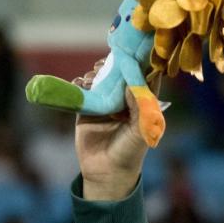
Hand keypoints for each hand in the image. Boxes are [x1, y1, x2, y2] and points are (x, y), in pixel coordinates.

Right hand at [74, 59, 161, 199]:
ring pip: (101, 80)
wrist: (106, 172)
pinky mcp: (87, 110)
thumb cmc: (129, 152)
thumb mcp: (139, 131)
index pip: (144, 79)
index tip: (135, 51)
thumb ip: (139, 108)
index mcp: (141, 105)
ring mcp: (105, 105)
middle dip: (114, 65)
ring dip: (96, 73)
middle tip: (107, 62)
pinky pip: (82, 91)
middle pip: (120, 75)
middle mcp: (124, 102)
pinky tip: (79, 83)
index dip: (141, 64)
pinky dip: (79, 84)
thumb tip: (134, 83)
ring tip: (93, 75)